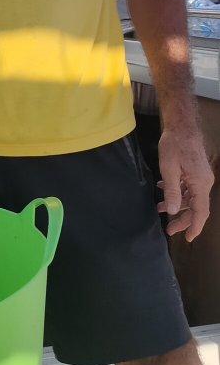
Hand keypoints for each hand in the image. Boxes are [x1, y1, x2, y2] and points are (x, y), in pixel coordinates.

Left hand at [157, 126, 212, 241]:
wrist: (181, 125)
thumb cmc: (175, 144)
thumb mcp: (169, 169)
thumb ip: (172, 191)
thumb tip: (174, 211)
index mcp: (200, 184)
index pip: (201, 212)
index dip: (195, 227)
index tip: (188, 238)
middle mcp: (204, 182)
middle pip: (196, 207)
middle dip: (183, 219)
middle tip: (169, 229)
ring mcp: (201, 176)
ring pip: (191, 197)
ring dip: (178, 204)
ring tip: (160, 209)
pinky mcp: (195, 171)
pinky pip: (188, 187)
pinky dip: (178, 192)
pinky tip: (163, 190)